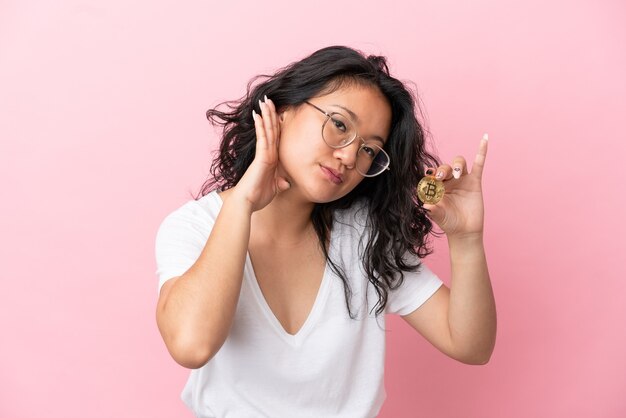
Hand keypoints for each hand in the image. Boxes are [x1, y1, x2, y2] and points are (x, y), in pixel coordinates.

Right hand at [230, 95, 290, 212]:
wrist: (246, 203)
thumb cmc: (257, 197)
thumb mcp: (273, 189)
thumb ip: (279, 183)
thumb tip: (286, 183)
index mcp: (272, 159)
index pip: (276, 138)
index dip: (276, 124)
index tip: (277, 111)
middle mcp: (267, 154)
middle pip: (271, 130)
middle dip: (270, 114)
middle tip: (268, 99)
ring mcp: (264, 155)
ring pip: (267, 131)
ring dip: (266, 115)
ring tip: (264, 101)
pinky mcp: (261, 158)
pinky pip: (262, 139)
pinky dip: (261, 127)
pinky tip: (258, 115)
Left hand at [422, 134, 488, 238]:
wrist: (465, 232)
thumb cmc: (449, 223)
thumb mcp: (439, 216)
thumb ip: (433, 210)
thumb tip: (426, 205)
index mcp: (436, 186)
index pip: (431, 175)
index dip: (430, 174)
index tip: (429, 177)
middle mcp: (448, 181)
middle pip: (444, 167)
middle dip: (442, 169)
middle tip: (441, 177)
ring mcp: (462, 180)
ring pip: (459, 163)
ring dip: (457, 165)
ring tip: (457, 175)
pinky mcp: (474, 181)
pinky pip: (479, 163)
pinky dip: (481, 151)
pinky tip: (484, 139)